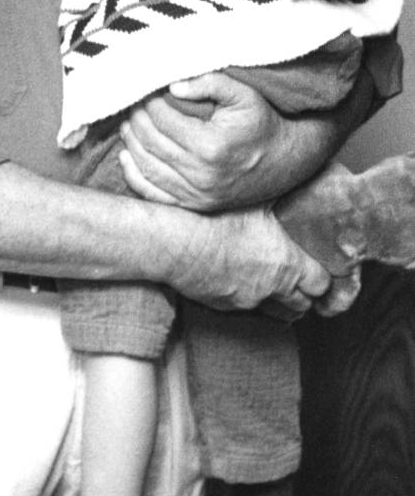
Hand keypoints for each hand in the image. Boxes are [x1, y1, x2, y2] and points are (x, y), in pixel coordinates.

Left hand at [118, 73, 290, 210]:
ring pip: (147, 167)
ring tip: (128, 124)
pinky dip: (135, 175)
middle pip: (151, 142)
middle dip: (137, 119)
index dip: (148, 102)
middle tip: (133, 105)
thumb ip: (210, 83)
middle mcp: (201, 174)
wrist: (287, 161)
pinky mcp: (196, 205)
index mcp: (211, 146)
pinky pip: (154, 194)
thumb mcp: (244, 95)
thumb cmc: (262, 123)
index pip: (162, 119)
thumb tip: (173, 86)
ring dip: (131, 143)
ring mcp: (197, 194)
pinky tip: (127, 157)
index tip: (145, 91)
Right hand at [169, 206, 329, 313]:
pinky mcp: (220, 306)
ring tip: (270, 286)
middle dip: (302, 294)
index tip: (317, 269)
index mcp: (287, 264)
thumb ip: (280, 198)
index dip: (322, 277)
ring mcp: (245, 301)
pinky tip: (234, 280)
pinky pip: (242, 309)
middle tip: (298, 282)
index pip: (321, 284)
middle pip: (302, 306)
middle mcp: (271, 288)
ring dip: (277, 303)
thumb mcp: (254, 201)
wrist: (172, 243)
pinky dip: (245, 298)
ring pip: (275, 314)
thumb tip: (294, 180)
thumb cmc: (213, 219)